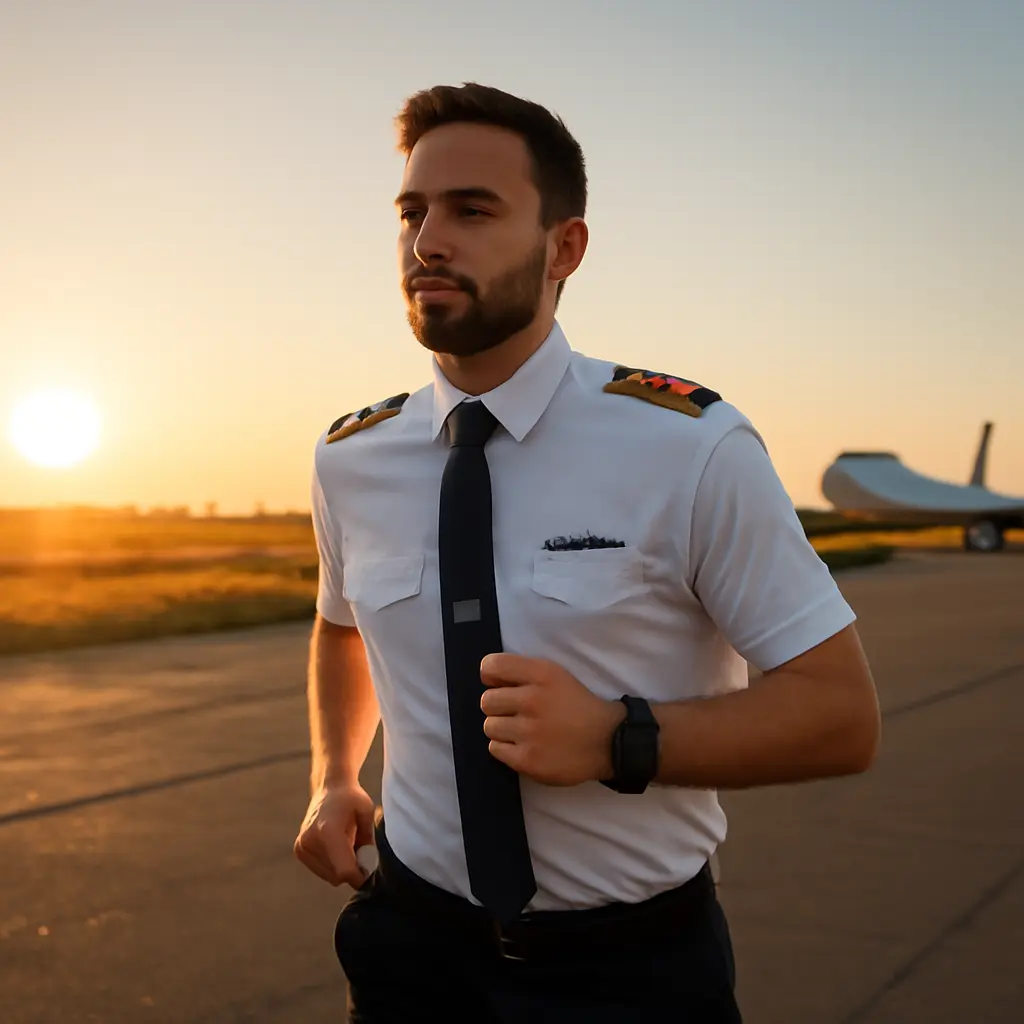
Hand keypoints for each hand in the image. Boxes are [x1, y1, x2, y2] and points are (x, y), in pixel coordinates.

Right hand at [293, 782, 375, 887]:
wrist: (330, 787)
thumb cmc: (352, 799)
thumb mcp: (367, 814)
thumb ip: (368, 841)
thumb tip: (368, 867)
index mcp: (328, 830)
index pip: (344, 870)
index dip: (359, 877)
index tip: (370, 873)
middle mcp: (310, 840)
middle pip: (337, 876)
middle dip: (352, 871)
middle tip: (362, 854)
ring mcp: (302, 846)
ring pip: (330, 876)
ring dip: (342, 868)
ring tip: (348, 845)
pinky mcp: (299, 850)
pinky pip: (322, 871)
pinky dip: (333, 865)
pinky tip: (337, 846)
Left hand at [480, 653, 624, 785]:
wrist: (606, 741)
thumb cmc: (577, 705)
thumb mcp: (555, 675)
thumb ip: (523, 672)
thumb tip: (487, 678)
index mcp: (541, 674)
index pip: (491, 666)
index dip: (491, 676)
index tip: (502, 685)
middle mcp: (532, 700)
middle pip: (486, 700)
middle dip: (498, 707)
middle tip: (516, 713)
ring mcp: (529, 732)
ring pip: (489, 726)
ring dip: (502, 729)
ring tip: (523, 732)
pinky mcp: (527, 760)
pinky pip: (495, 749)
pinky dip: (506, 748)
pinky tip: (524, 746)